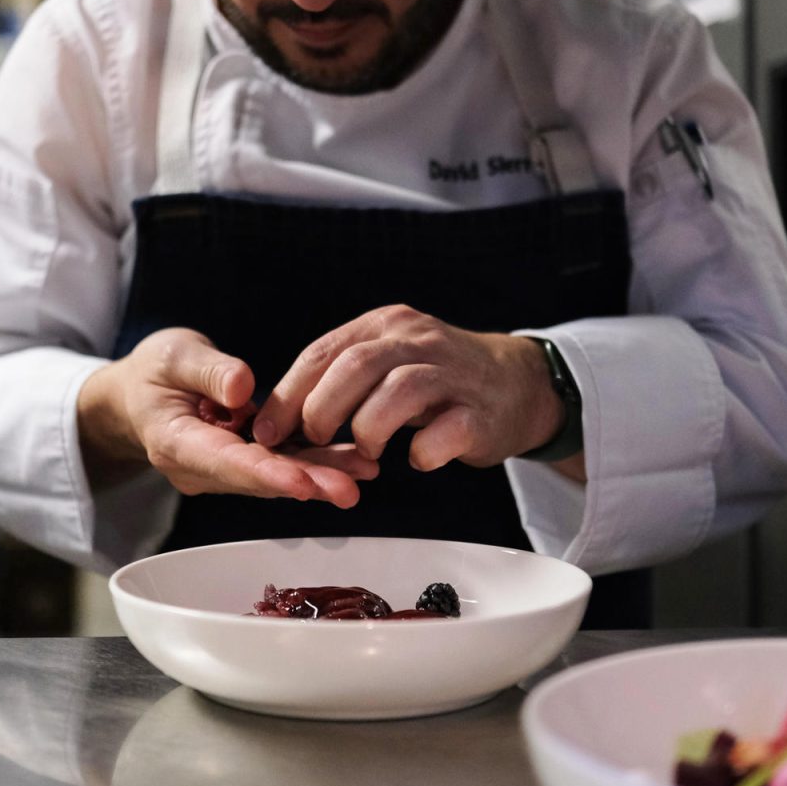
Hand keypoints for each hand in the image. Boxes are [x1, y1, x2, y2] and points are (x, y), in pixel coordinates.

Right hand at [78, 328, 378, 506]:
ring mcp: (222, 470)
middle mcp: (201, 468)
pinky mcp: (241, 462)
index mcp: (176, 443)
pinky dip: (315, 462)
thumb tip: (243, 388)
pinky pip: (280, 464)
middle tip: (351, 487)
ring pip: (275, 475)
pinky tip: (353, 460)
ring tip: (364, 471)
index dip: (266, 473)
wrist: (139, 394)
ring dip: (320, 474)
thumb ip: (208, 371)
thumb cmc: (154, 371)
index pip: (226, 462)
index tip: (302, 482)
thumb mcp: (173, 356)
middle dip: (307, 483)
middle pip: (259, 478)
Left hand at [252, 305, 565, 470]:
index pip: (323, 353)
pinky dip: (424, 451)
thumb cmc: (439, 380)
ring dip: (369, 429)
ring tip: (366, 451)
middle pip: (356, 366)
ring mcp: (454, 374)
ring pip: (400, 391)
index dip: (288, 395)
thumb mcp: (388, 361)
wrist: (519, 384)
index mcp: (386, 326)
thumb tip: (279, 416)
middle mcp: (418, 340)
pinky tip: (417, 459)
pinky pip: (448, 431)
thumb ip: (342, 377)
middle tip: (313, 442)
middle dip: (322, 411)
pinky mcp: (482, 412)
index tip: (267, 431)